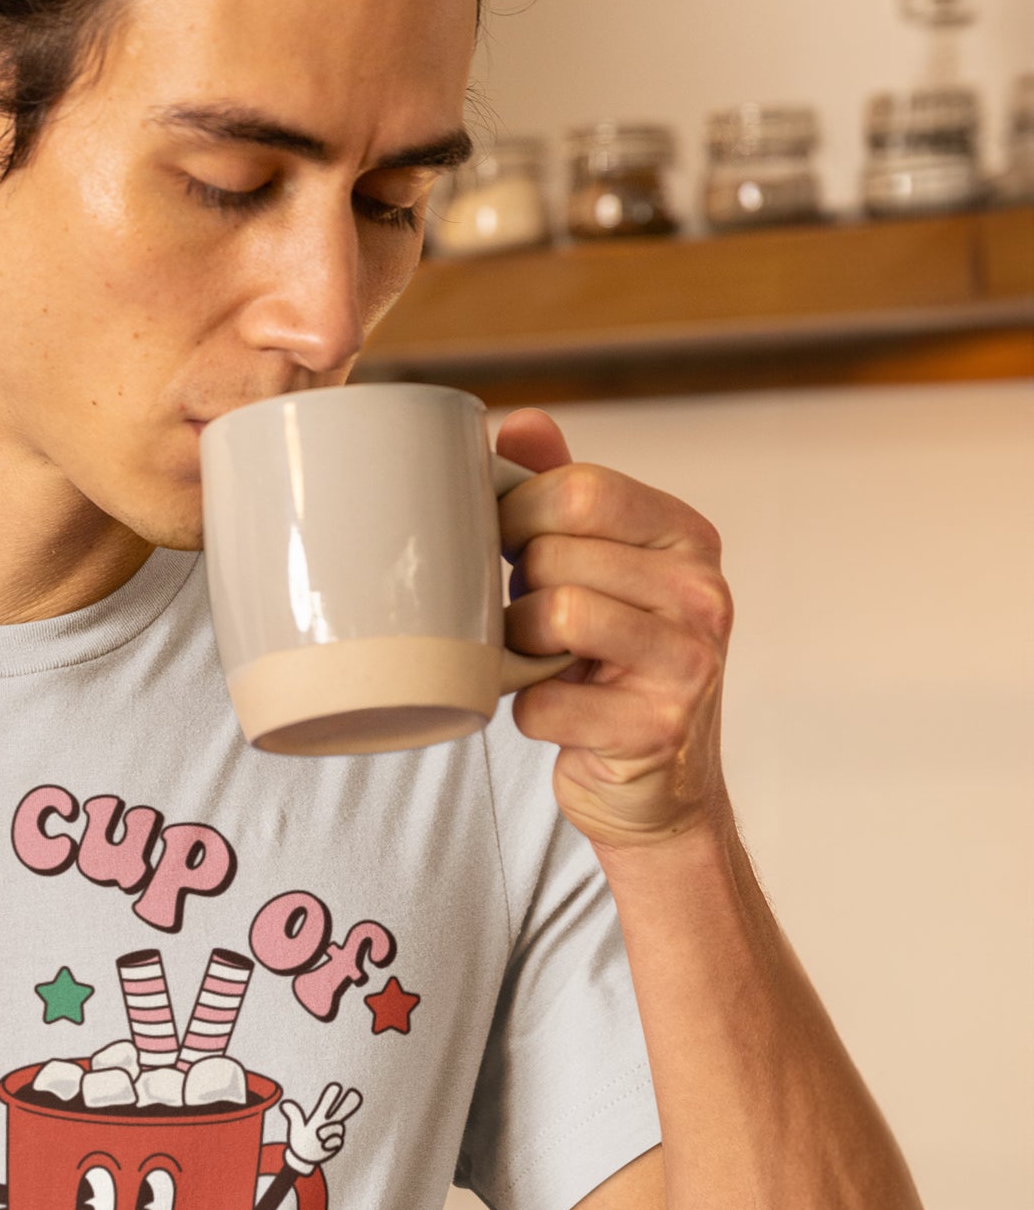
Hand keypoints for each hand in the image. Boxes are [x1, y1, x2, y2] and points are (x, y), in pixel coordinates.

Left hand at [280, 1083, 360, 1171]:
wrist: (304, 1158)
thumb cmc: (300, 1140)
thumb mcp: (297, 1127)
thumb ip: (295, 1115)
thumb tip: (284, 1104)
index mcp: (319, 1117)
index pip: (327, 1104)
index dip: (331, 1096)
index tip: (336, 1086)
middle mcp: (329, 1123)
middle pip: (342, 1110)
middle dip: (349, 1102)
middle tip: (355, 1093)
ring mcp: (334, 1133)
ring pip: (338, 1127)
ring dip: (327, 1132)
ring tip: (318, 1138)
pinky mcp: (337, 1144)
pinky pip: (337, 1140)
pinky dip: (329, 1143)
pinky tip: (323, 1146)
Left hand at [496, 410, 733, 853]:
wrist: (652, 788)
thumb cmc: (607, 666)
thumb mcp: (595, 569)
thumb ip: (560, 490)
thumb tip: (517, 421)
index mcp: (687, 537)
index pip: (579, 489)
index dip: (515, 515)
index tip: (506, 547)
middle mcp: (702, 591)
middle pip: (556, 552)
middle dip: (516, 587)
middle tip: (528, 618)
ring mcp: (689, 661)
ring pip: (553, 614)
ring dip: (517, 646)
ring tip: (538, 661)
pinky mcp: (657, 728)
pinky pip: (543, 700)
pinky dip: (528, 712)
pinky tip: (558, 716)